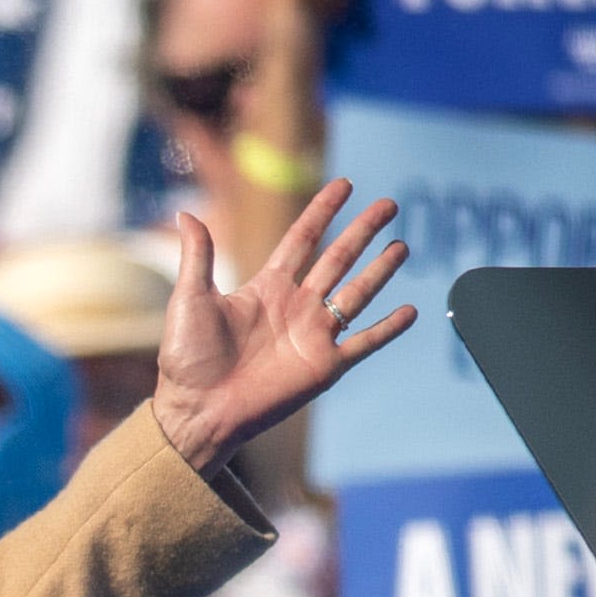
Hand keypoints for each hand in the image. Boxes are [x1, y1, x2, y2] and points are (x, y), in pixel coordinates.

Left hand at [149, 180, 414, 475]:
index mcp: (266, 288)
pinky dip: (387, 328)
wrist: (197, 411)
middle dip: (363, 231)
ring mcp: (312, 336)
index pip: (302, 239)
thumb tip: (185, 213)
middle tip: (389, 205)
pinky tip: (410, 310)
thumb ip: (197, 256)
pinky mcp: (324, 366)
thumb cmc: (186, 360)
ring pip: (357, 294)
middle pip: (338, 259)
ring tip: (402, 246)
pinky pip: (364, 343)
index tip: (345, 185)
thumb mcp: (190, 300)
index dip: (323, 211)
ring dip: (380, 270)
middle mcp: (295, 307)